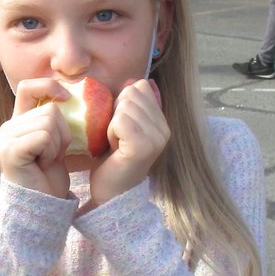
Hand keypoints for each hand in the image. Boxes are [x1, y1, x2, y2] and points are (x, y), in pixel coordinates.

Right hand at [0, 78, 71, 198]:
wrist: (43, 205)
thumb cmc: (50, 176)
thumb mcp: (55, 141)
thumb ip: (54, 119)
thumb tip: (70, 94)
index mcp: (17, 121)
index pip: (28, 86)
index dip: (49, 86)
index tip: (68, 99)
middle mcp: (7, 127)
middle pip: (49, 108)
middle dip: (62, 132)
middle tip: (54, 154)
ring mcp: (6, 138)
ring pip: (49, 121)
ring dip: (58, 144)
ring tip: (49, 160)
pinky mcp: (11, 150)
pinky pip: (44, 136)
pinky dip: (52, 151)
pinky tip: (44, 165)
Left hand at [86, 79, 168, 207]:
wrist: (111, 194)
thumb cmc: (112, 160)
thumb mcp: (124, 126)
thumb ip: (130, 105)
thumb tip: (132, 81)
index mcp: (162, 122)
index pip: (141, 86)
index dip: (122, 102)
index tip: (120, 127)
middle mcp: (164, 129)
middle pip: (131, 93)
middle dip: (116, 112)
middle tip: (116, 137)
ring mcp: (156, 138)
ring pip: (124, 105)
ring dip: (111, 124)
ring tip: (115, 144)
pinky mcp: (143, 146)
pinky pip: (119, 121)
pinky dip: (109, 133)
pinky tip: (114, 148)